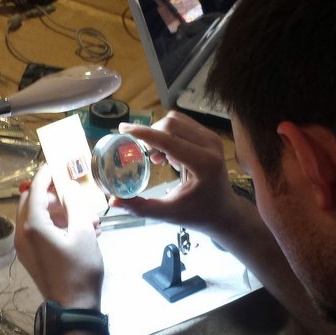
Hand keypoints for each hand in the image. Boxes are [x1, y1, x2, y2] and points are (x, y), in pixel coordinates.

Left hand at [15, 164, 103, 309]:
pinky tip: (82, 230)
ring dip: (58, 212)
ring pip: (36, 217)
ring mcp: (24, 247)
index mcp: (33, 226)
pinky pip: (39, 232)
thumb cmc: (81, 269)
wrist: (74, 308)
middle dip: (50, 194)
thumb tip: (70, 192)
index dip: (45, 175)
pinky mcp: (31, 257)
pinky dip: (56, 225)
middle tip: (71, 191)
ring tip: (87, 217)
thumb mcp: (84, 233)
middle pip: (30, 202)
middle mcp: (23, 234)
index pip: (34, 190)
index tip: (55, 164)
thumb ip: (75, 207)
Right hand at [112, 111, 240, 234]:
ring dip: (159, 134)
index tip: (122, 129)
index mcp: (203, 164)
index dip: (142, 132)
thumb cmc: (196, 214)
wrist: (223, 211)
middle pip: (170, 123)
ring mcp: (212, 138)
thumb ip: (140, 207)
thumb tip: (112, 201)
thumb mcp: (168, 213)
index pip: (167, 139)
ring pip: (176, 120)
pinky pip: (183, 123)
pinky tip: (169, 156)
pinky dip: (169, 134)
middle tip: (147, 158)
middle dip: (151, 135)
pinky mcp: (210, 136)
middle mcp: (211, 146)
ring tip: (158, 159)